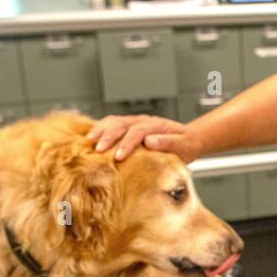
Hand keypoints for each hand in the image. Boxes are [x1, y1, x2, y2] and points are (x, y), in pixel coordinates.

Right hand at [86, 114, 201, 162]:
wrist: (188, 139)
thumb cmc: (186, 145)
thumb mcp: (184, 146)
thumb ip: (169, 143)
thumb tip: (150, 141)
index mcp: (156, 125)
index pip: (138, 131)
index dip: (127, 143)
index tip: (119, 156)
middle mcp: (143, 121)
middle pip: (122, 124)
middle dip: (109, 136)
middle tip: (98, 149)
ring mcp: (134, 122)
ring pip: (114, 121)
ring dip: (100, 129)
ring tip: (88, 140)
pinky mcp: (128, 127)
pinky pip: (111, 124)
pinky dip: (100, 128)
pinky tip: (89, 136)